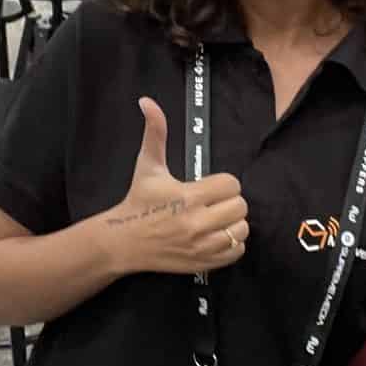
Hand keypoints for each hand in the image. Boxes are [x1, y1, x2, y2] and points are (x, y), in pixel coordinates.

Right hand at [104, 98, 248, 276]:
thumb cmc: (138, 201)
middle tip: (215, 201)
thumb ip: (155, 132)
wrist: (124, 242)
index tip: (211, 186)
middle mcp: (196, 223)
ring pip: (241, 230)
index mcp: (187, 197)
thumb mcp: (147, 165)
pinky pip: (236, 252)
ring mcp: (201, 246)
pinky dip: (233, 243)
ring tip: (218, 218)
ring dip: (233, 223)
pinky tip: (218, 234)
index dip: (224, 183)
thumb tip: (148, 102)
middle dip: (230, 201)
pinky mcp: (203, 263)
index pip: (231, 185)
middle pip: (240, 207)